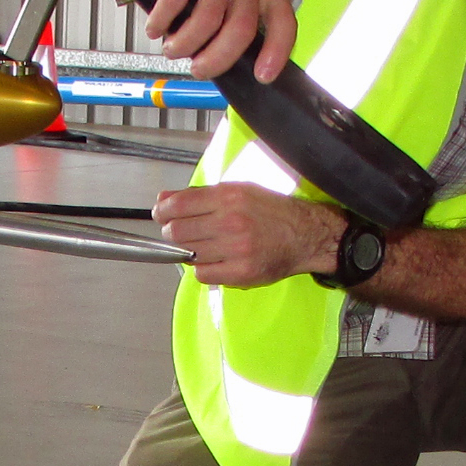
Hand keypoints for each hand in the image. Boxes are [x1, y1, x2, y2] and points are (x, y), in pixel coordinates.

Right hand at [142, 0, 296, 81]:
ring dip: (184, 45)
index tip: (262, 76)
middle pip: (238, 33)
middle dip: (215, 60)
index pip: (283, 24)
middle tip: (198, 69)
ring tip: (173, 49)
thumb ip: (248, 3)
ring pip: (204, 24)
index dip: (275, 54)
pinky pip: (175, 3)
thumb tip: (235, 49)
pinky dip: (162, 22)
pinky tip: (157, 27)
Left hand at [153, 184, 342, 287]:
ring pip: (189, 254)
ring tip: (204, 246)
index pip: (178, 205)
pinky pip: (203, 274)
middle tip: (181, 232)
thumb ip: (199, 195)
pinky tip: (215, 260)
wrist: (305, 234)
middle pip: (178, 232)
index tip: (160, 215)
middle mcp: (231, 222)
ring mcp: (236, 249)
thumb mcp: (237, 191)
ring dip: (190, 251)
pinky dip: (203, 269)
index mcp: (228, 197)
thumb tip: (163, 199)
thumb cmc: (270, 211)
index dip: (162, 211)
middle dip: (174, 233)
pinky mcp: (242, 272)